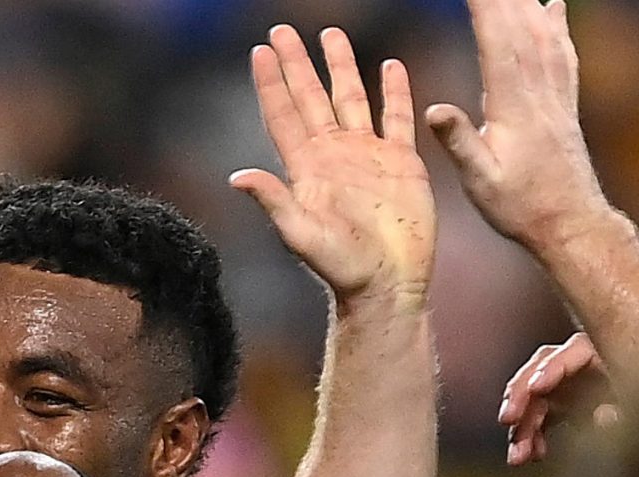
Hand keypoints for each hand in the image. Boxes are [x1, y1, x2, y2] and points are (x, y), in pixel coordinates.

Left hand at [230, 26, 434, 308]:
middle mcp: (334, 155)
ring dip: (341, 67)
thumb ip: (274, 203)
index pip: (284, 115)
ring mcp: (368, 156)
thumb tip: (236, 177)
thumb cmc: (343, 268)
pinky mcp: (401, 164)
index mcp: (307, 168)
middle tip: (282, 30)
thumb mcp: (302, 236)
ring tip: (331, 34)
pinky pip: (396, 118)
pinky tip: (390, 67)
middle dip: (297, 63)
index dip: (271, 83)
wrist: (387, 285)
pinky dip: (394, 92)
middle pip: (311, 97)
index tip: (260, 50)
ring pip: (351, 99)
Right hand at [427, 0, 610, 251]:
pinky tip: (553, 6)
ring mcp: (556, 96)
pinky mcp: (565, 104)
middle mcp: (539, 93)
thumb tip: (433, 110)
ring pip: (543, 34)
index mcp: (514, 107)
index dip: (484, 6)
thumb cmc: (521, 208)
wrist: (571, 224)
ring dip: (526, 1)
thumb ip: (460, 143)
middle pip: (521, 27)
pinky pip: (562, 53)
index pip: (497, 41)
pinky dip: (556, 24)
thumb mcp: (481, 182)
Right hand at [499, 331, 616, 464]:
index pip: (568, 354)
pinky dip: (534, 434)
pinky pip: (543, 415)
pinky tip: (534, 456)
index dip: (551, 369)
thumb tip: (605, 417)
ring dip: (523, 426)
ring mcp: (573, 383)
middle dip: (523, 397)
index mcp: (602, 353)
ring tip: (518, 457)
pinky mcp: (568, 403)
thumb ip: (626, 409)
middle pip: (542, 372)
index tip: (537, 388)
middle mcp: (583, 364)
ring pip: (537, 398)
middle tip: (508, 422)